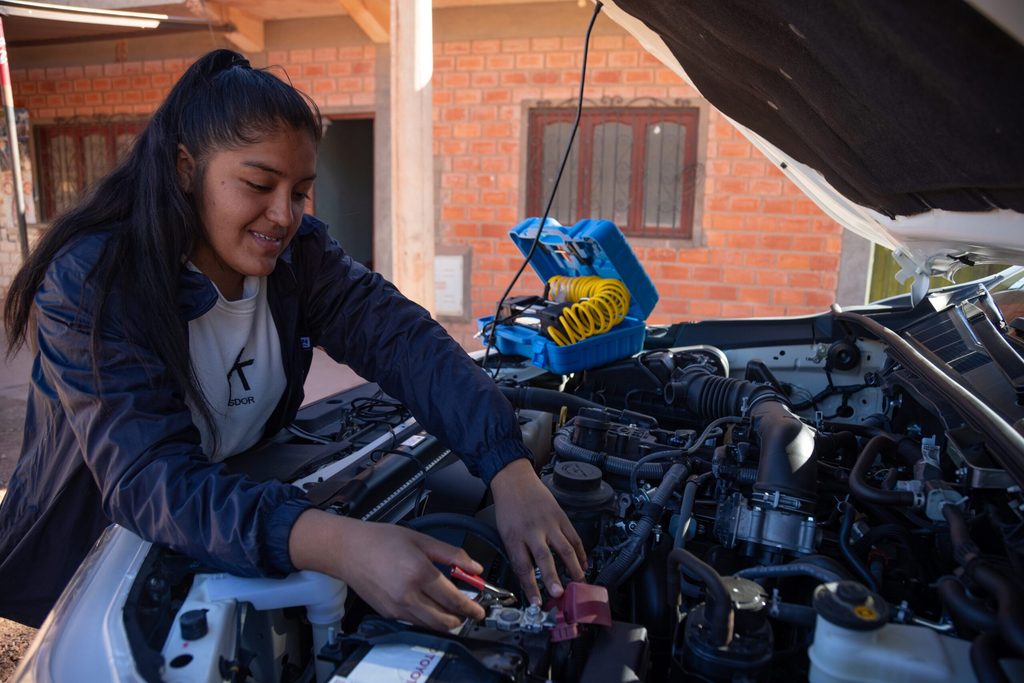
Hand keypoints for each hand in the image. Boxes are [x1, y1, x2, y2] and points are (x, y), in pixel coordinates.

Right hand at [289, 509, 485, 630]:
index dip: (471, 607)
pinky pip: (415, 623)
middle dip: (462, 618)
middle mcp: (408, 595)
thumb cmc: (381, 540)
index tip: (480, 609)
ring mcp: (397, 608)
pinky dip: (428, 619)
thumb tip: (474, 568)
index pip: (454, 599)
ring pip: (431, 625)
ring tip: (452, 608)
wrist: (348, 550)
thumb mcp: (422, 540)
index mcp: (419, 573)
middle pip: (445, 620)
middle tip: (470, 610)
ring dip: (446, 621)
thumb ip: (452, 555)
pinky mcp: (388, 613)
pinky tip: (431, 606)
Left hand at [490, 458, 586, 604]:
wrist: (515, 481)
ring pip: (564, 548)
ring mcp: (549, 523)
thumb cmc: (508, 509)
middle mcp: (532, 531)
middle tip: (559, 593)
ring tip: (580, 583)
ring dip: (573, 567)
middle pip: (544, 557)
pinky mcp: (561, 517)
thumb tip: (529, 580)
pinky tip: (583, 564)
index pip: (522, 566)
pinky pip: (574, 537)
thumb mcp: (504, 533)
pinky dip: (580, 552)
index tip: (537, 602)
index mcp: (514, 537)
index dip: (530, 587)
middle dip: (552, 577)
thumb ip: (517, 554)